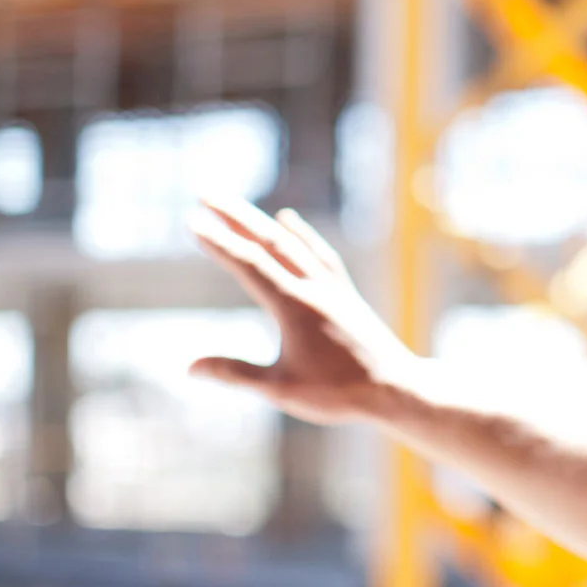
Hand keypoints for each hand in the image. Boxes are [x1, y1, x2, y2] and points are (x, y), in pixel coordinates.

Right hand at [189, 197, 421, 426]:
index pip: (249, 265)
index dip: (219, 242)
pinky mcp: (345, 294)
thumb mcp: (281, 388)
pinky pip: (319, 254)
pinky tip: (288, 220)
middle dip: (234, 216)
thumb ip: (236, 374)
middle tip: (204, 193)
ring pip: (292, 244)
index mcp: (294, 307)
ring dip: (261, 222)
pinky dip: (301, 235)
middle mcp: (314, 288)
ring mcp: (332, 288)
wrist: (396, 389)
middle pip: (269, 242)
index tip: (192, 222)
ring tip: (235, 205)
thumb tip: (190, 368)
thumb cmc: (339, 393)